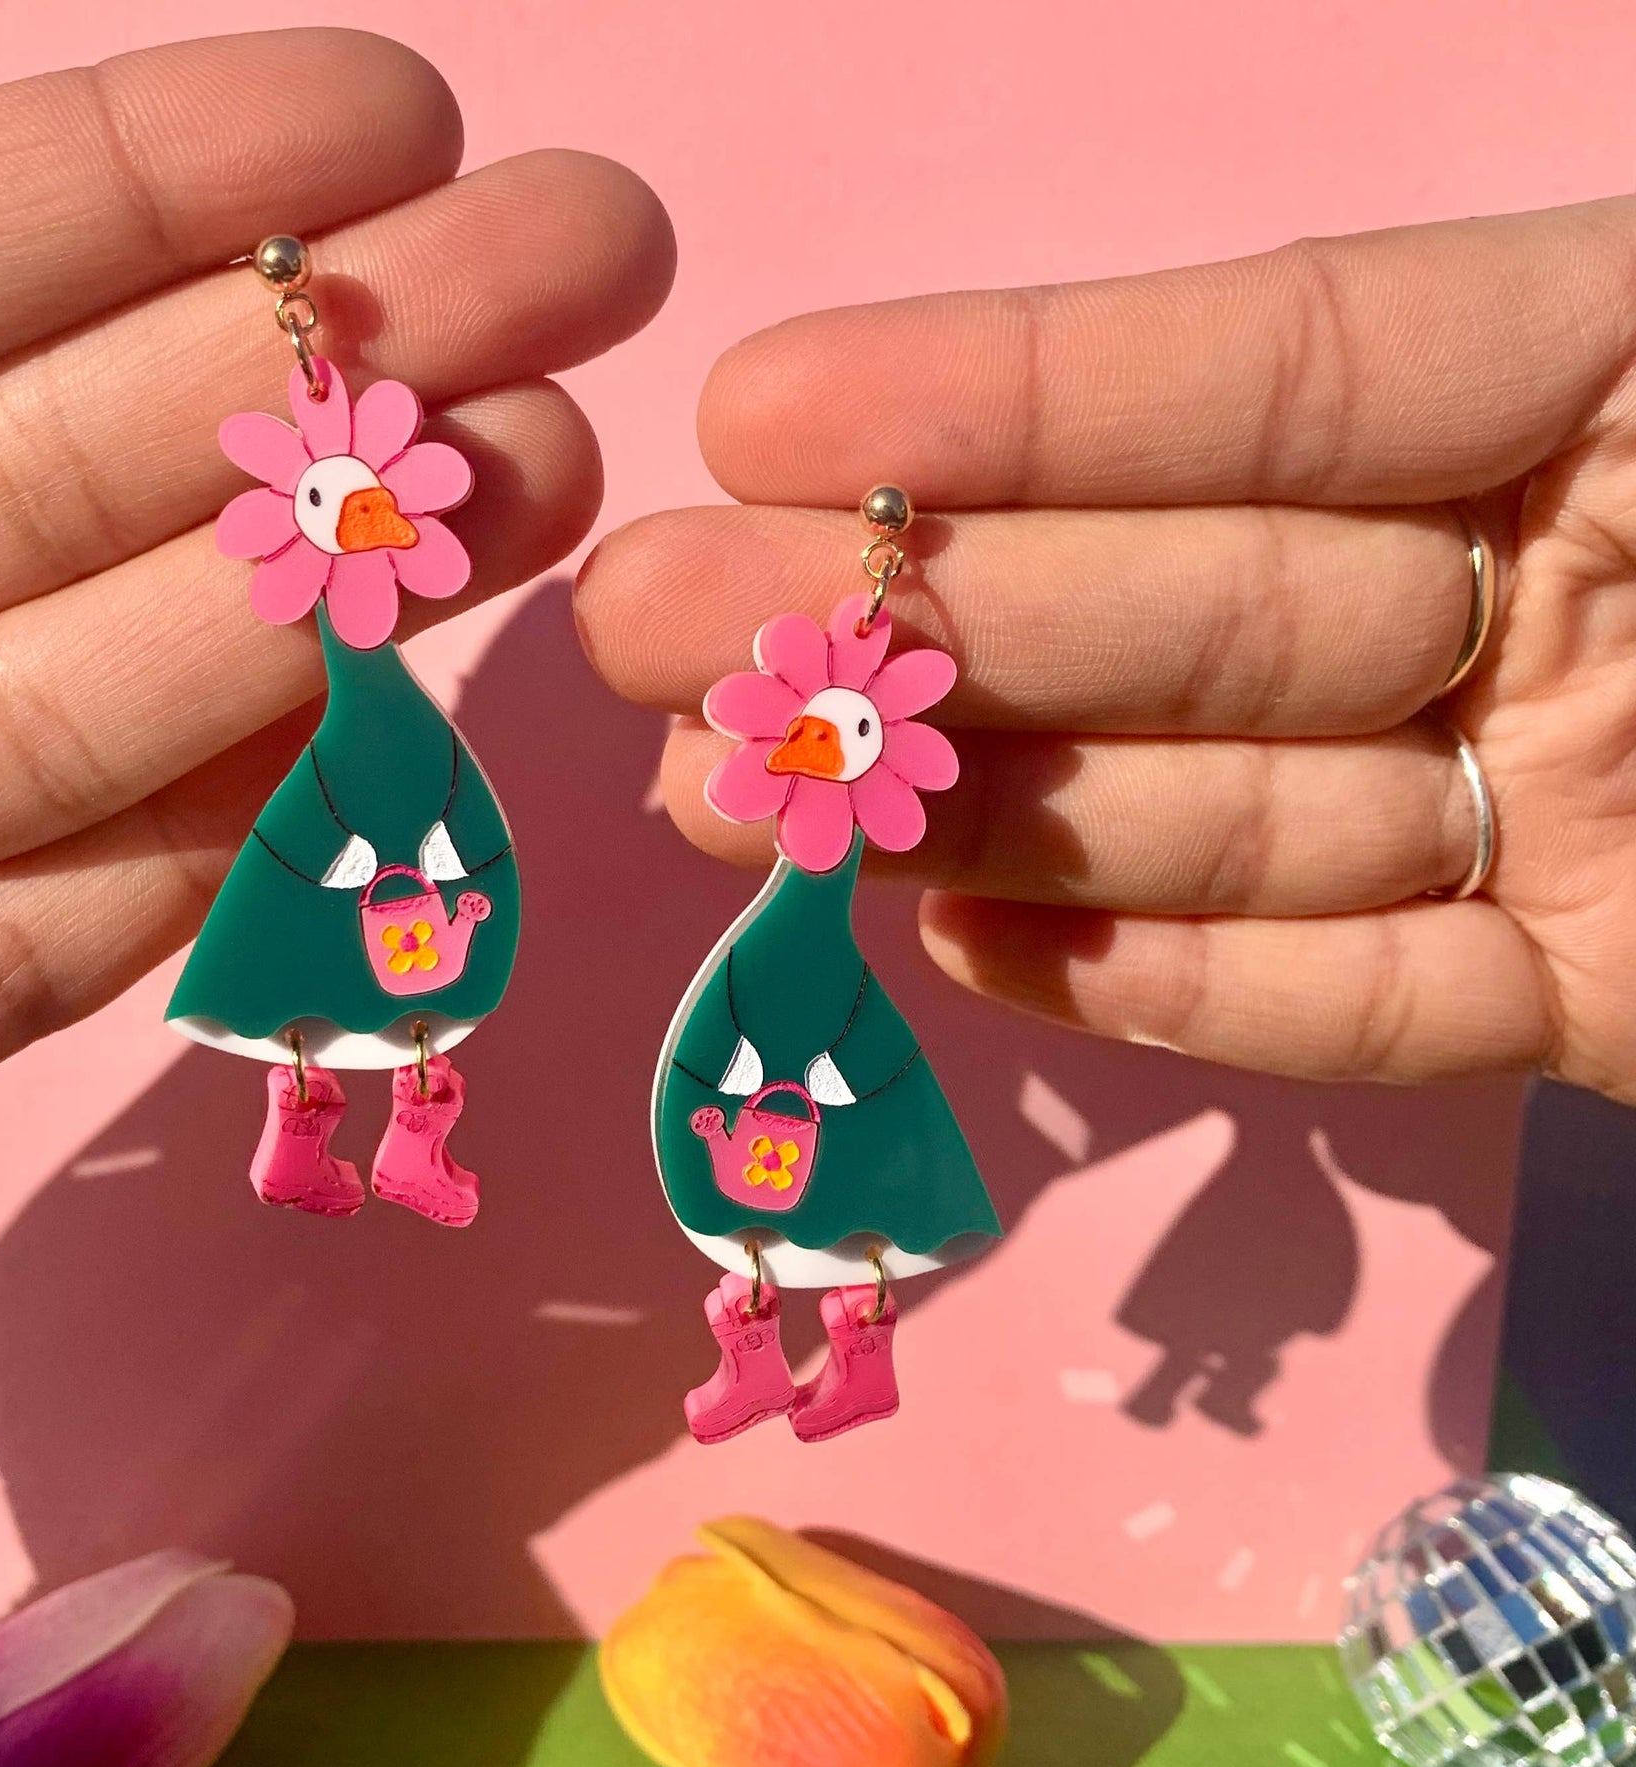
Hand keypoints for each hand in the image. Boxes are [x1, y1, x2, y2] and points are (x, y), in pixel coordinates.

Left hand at [0, 30, 672, 1259]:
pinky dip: (190, 876)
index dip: (142, 174)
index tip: (388, 109)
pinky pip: (18, 963)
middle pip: (49, 476)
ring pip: (74, 709)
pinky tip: (371, 765)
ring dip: (314, 608)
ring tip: (546, 491)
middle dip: (320, 368)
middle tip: (582, 273)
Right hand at [577, 200, 1635, 1105]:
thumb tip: (1245, 368)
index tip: (763, 413)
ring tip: (739, 807)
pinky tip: (970, 949)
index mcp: (1627, 392)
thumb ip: (1483, 336)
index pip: (1281, 373)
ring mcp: (1570, 812)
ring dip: (979, 818)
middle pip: (1202, 608)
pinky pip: (1366, 1006)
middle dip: (918, 624)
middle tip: (652, 635)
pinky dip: (1174, 989)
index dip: (1022, 396)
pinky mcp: (1592, 1002)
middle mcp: (1568, 597)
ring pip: (1241, 811)